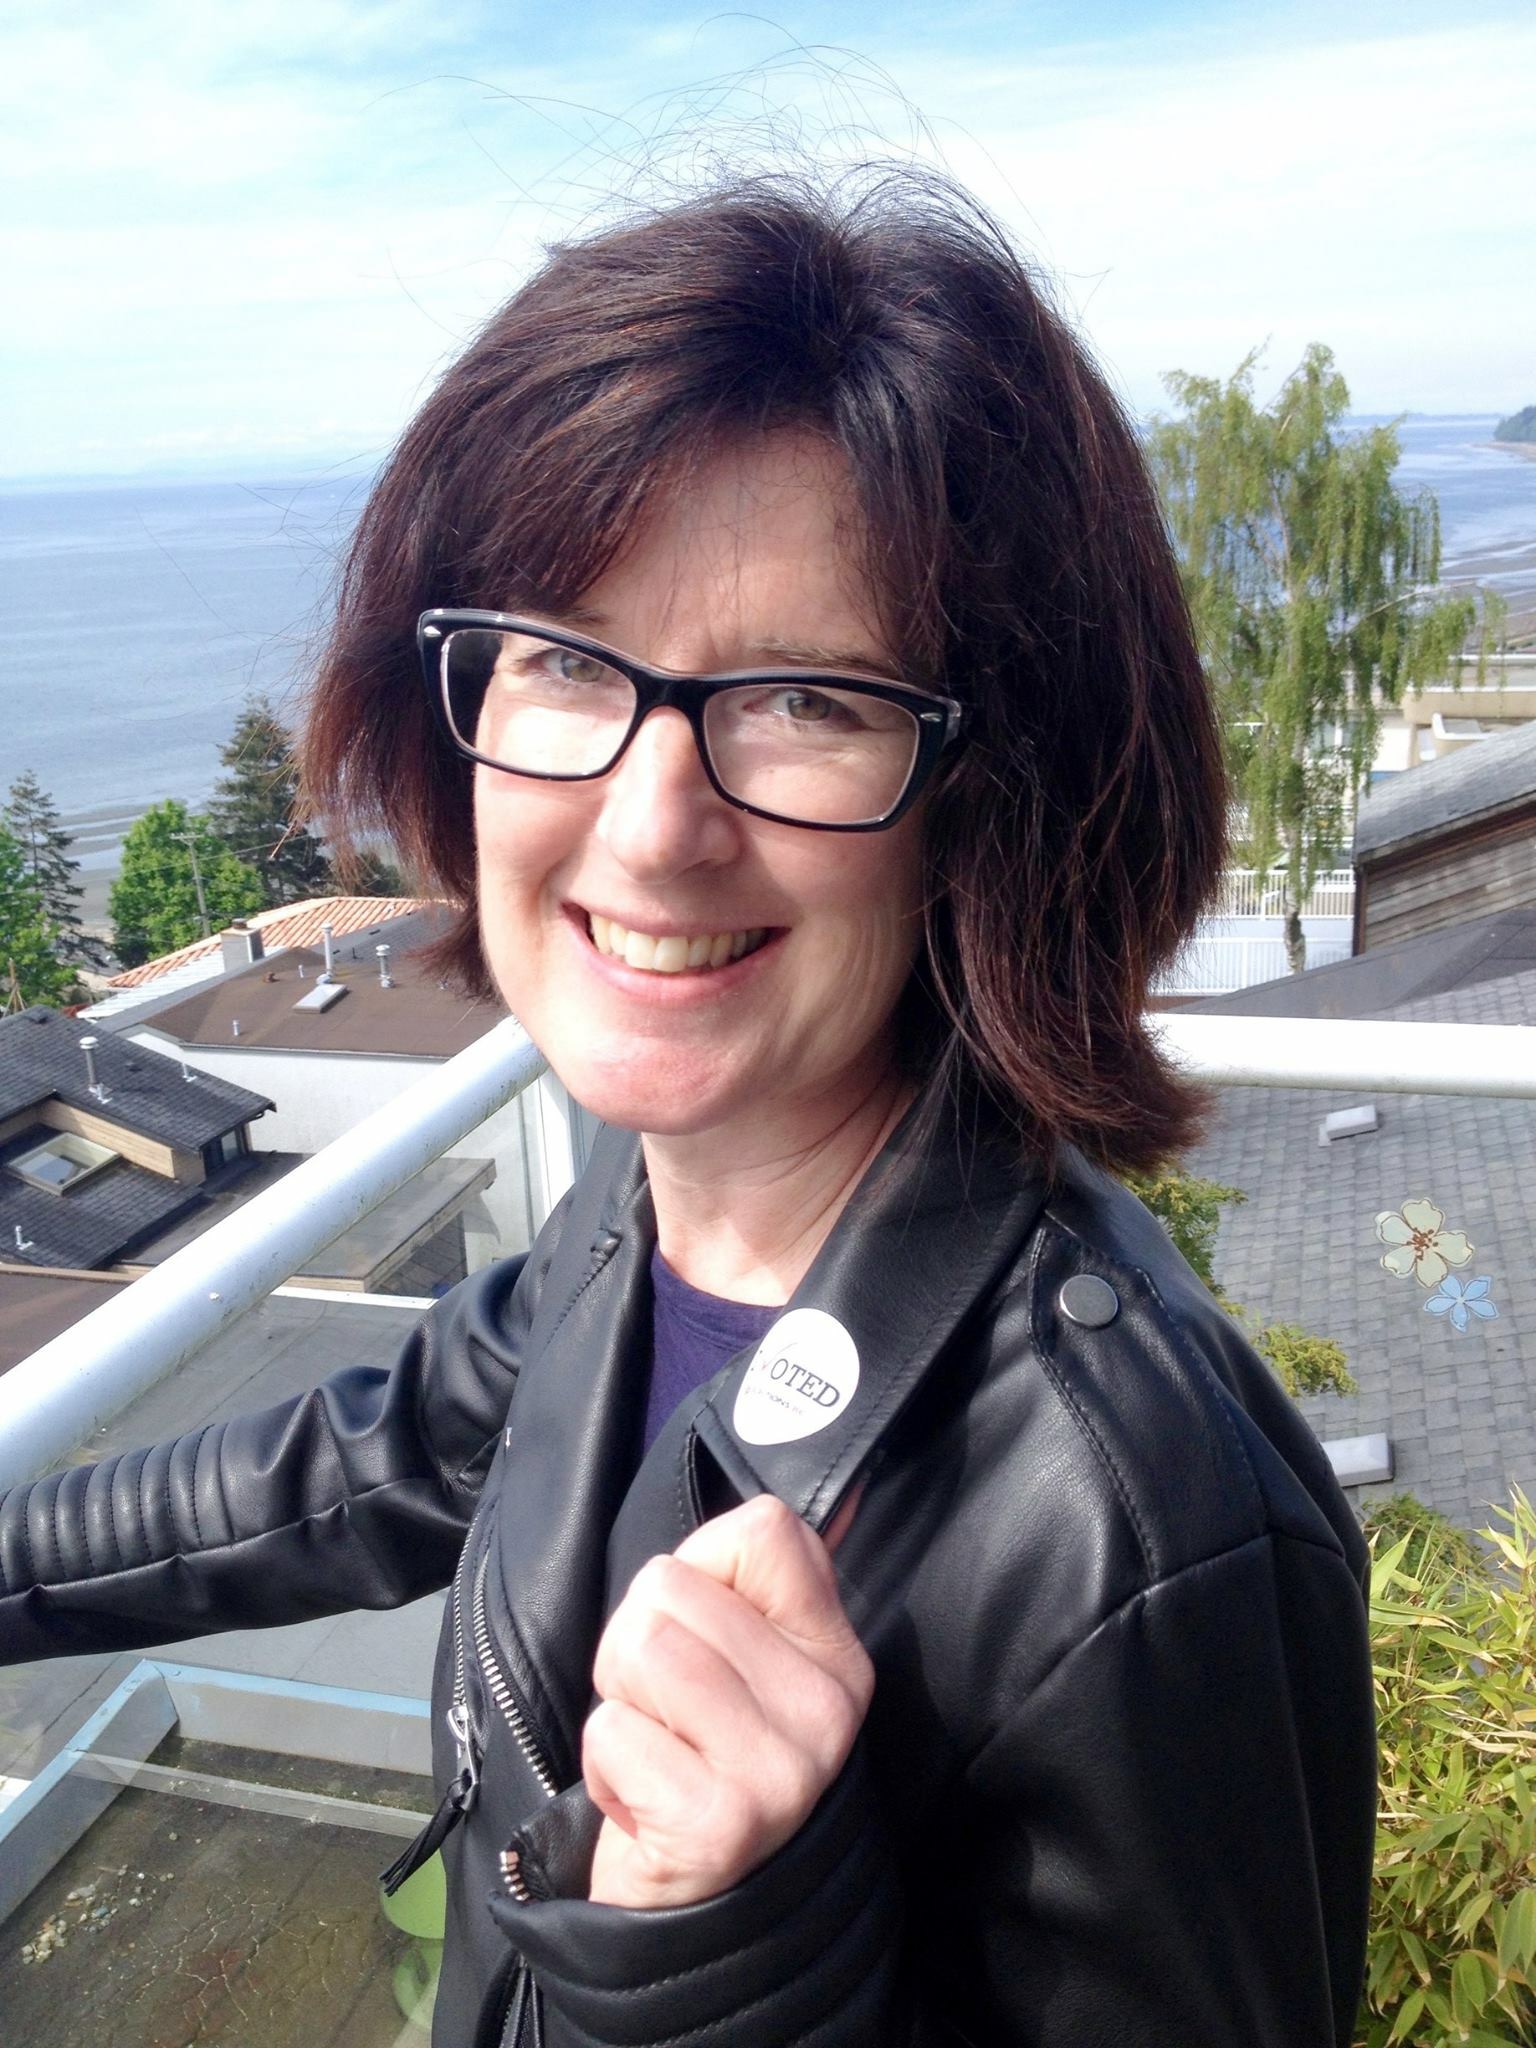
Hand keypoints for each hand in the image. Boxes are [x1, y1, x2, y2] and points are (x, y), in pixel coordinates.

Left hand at [584, 1491, 871, 1908]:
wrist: (695, 1910)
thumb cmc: (697, 1756)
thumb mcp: (742, 1664)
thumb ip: (746, 1586)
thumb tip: (781, 1511)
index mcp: (835, 1652)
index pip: (765, 1529)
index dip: (701, 1565)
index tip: (704, 1631)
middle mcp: (826, 1706)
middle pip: (670, 1584)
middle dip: (636, 1641)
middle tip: (666, 1710)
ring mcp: (781, 1767)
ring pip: (641, 1645)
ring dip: (618, 1699)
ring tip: (654, 1746)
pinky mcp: (720, 1822)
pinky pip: (613, 1731)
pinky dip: (605, 1763)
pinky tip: (643, 1800)